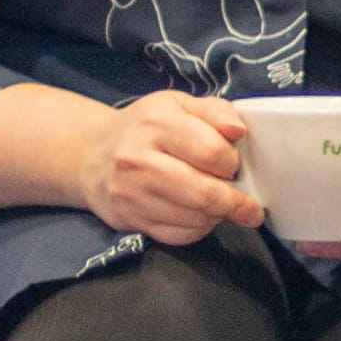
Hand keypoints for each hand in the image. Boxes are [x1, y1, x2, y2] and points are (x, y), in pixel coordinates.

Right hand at [77, 92, 264, 246]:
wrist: (91, 155)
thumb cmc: (145, 127)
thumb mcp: (179, 104)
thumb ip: (215, 111)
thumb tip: (238, 130)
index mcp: (156, 123)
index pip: (211, 151)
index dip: (232, 162)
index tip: (234, 164)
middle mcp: (138, 160)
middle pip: (203, 193)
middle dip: (235, 202)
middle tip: (248, 205)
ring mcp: (132, 194)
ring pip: (194, 218)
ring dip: (218, 215)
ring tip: (221, 204)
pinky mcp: (130, 220)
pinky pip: (179, 236)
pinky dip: (199, 229)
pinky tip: (200, 215)